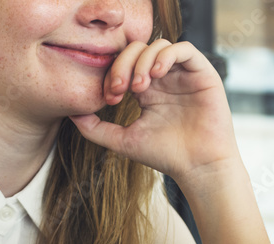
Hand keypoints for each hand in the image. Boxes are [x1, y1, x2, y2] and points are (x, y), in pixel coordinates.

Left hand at [69, 40, 240, 184]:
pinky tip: (158, 75)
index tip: (109, 97)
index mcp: (146, 90)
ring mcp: (183, 75)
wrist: (197, 167)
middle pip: (138, 50)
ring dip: (143, 61)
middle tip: (119, 89)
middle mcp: (164, 79)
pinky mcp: (202, 73)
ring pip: (158, 45)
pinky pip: (184, 49)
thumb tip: (71, 113)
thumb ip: (96, 128)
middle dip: (123, 64)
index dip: (112, 73)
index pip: (124, 65)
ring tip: (139, 86)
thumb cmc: (164, 155)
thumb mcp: (122, 141)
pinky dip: (167, 55)